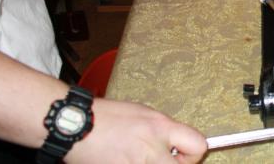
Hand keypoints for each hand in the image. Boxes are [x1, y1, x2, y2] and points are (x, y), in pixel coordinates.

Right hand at [67, 99, 206, 162]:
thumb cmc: (107, 116)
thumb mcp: (143, 114)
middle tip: (164, 162)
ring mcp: (135, 163)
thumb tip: (176, 145)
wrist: (76, 124)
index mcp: (160, 127)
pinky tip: (120, 159)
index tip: (185, 156)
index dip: (194, 154)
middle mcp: (151, 147)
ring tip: (135, 157)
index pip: (198, 145)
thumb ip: (162, 131)